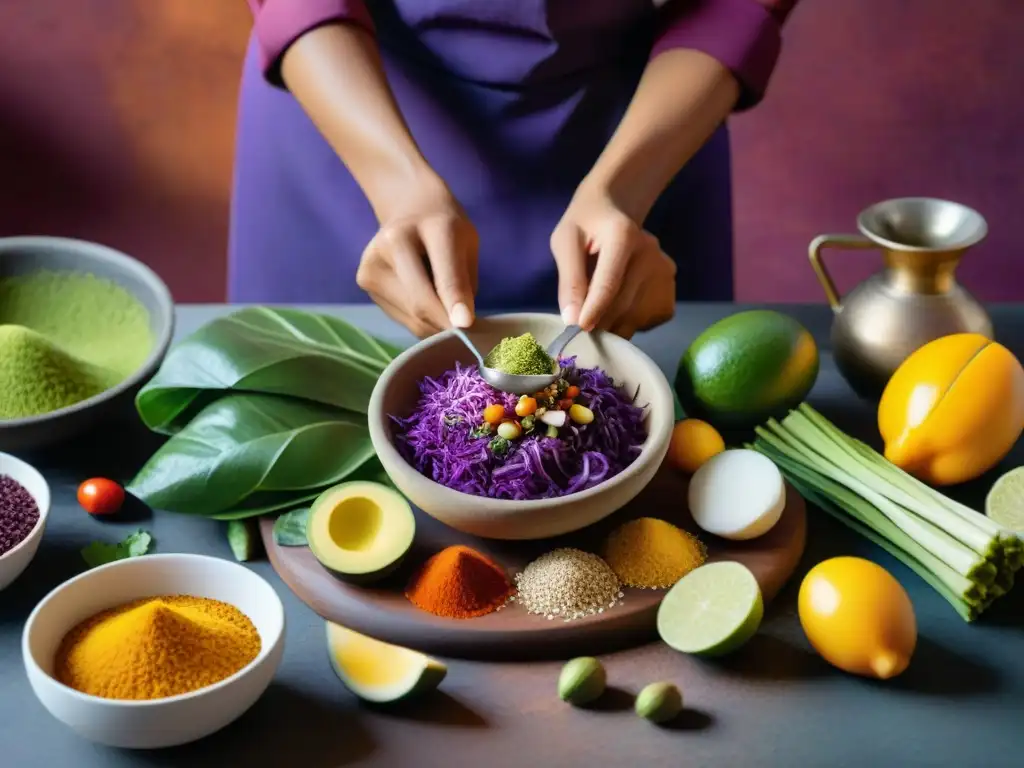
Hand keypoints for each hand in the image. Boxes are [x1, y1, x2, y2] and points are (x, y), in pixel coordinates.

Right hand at [357, 179, 478, 337]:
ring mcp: (373, 262)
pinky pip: (401, 317)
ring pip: (411, 317)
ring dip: (434, 324)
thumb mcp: (467, 246)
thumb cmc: (446, 229)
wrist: (408, 206)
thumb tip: (459, 325)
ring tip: (442, 303)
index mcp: (432, 227)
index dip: (455, 304)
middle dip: (445, 325)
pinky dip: (420, 320)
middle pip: (420, 302)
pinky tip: (423, 298)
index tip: (466, 326)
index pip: (445, 274)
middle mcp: (393, 242)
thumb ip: (463, 284)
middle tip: (465, 332)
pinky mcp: (363, 280)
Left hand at [550, 186, 675, 337]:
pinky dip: (628, 325)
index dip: (594, 309)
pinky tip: (617, 308)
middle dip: (598, 324)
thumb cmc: (584, 227)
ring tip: (597, 316)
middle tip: (579, 330)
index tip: (578, 328)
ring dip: (612, 328)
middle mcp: (651, 252)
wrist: (614, 210)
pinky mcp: (670, 289)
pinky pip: (646, 322)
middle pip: (623, 304)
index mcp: (623, 235)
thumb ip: (569, 280)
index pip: (610, 281)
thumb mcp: (565, 242)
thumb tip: (572, 320)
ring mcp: (665, 271)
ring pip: (635, 318)